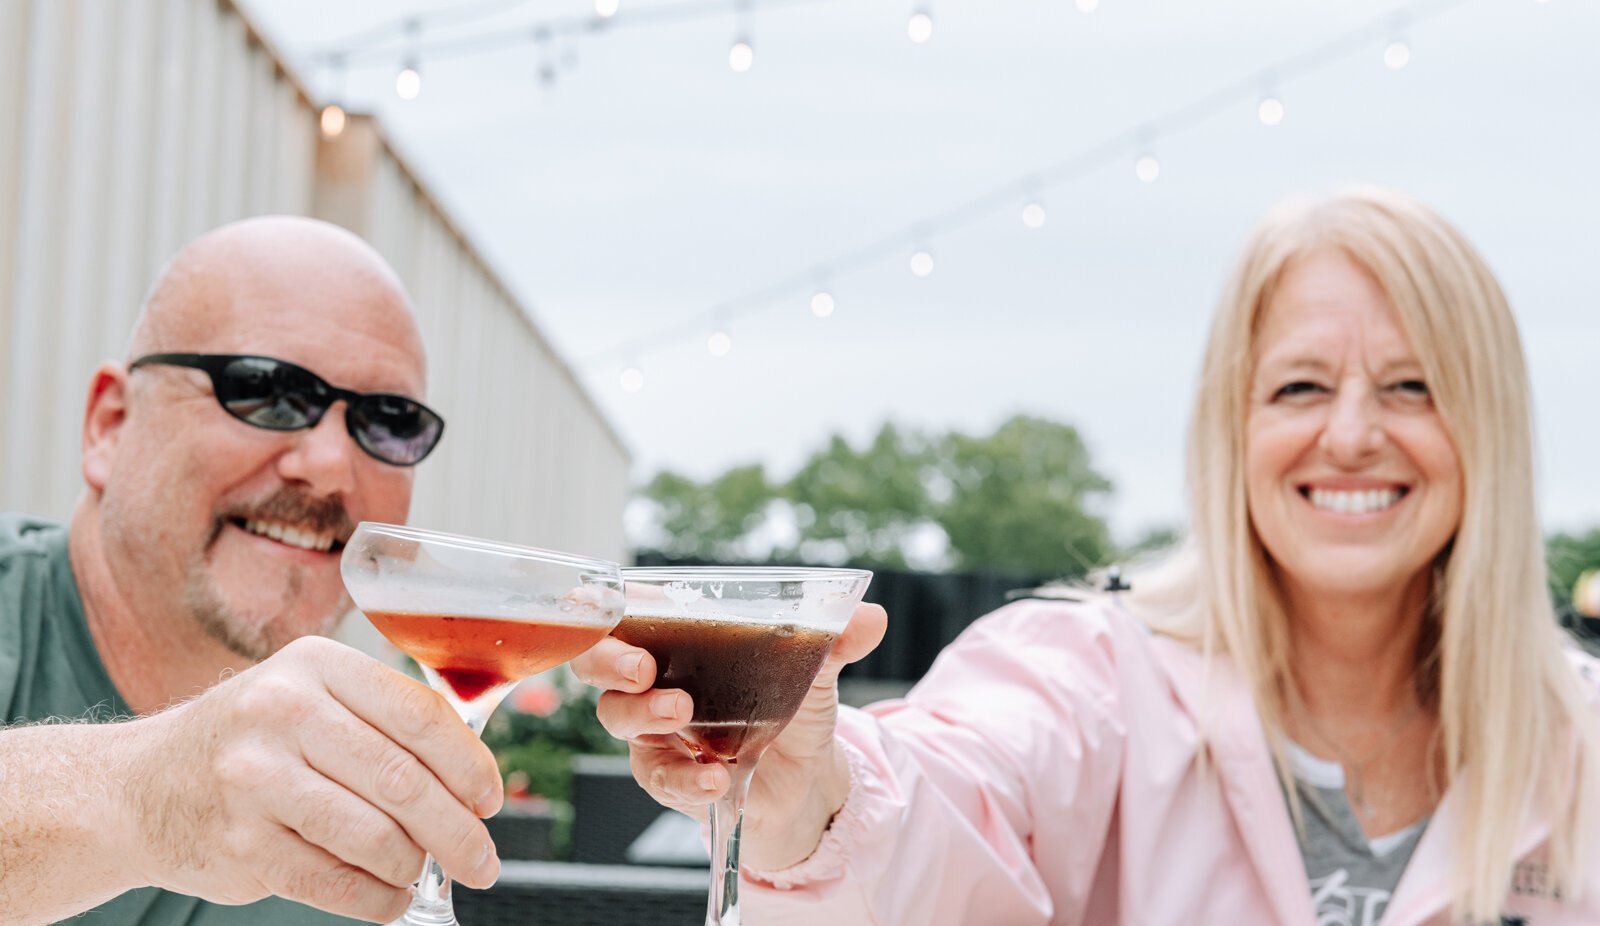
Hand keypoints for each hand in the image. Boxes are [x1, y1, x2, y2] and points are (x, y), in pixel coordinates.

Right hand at [116, 636, 502, 921]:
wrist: (136, 787)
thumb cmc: (252, 743)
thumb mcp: (308, 697)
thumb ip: (381, 721)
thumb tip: (474, 777)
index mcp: (316, 666)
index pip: (419, 716)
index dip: (470, 765)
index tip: (491, 799)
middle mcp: (282, 712)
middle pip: (404, 781)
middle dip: (458, 830)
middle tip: (484, 860)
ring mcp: (255, 778)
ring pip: (375, 836)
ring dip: (415, 866)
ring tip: (424, 873)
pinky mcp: (239, 842)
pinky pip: (333, 882)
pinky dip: (376, 898)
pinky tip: (390, 898)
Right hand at [571, 602, 886, 869]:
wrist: (808, 779)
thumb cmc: (793, 707)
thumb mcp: (816, 670)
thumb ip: (834, 641)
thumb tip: (870, 617)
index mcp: (679, 639)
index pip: (624, 611)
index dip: (603, 604)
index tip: (610, 601)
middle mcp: (654, 679)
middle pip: (597, 662)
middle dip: (608, 659)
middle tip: (641, 666)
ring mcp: (654, 729)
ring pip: (618, 716)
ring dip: (644, 712)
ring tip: (683, 712)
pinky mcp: (668, 774)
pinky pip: (659, 775)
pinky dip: (686, 775)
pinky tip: (716, 776)